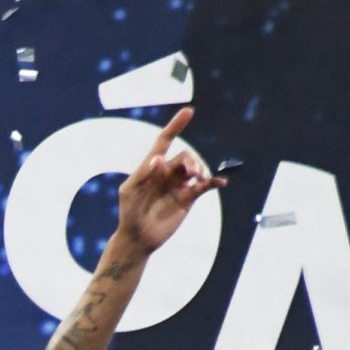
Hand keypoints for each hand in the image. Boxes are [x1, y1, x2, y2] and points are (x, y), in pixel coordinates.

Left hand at [114, 108, 222, 253]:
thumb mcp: (129, 191)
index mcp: (152, 167)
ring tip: (200, 178)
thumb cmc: (128, 212)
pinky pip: (205, 186)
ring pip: (195, 169)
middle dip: (191, 161)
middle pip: (185, 157)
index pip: (164, 142)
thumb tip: (159, 158)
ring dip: (201, 169)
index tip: (188, 111)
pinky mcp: (188, 198)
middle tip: (193, 172)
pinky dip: (214, 182)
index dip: (175, 126)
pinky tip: (220, 183)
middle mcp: (167, 173)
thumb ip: (142, 173)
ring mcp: (179, 185)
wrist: (138, 237)